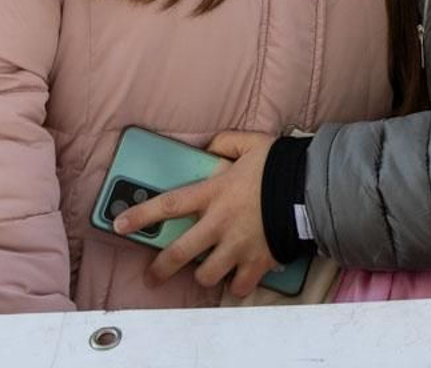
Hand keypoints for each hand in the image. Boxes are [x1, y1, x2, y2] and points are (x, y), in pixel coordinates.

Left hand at [112, 131, 278, 295]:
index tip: (120, 225)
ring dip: (203, 275)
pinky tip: (237, 278)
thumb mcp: (251, 144)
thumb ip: (225, 143)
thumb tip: (210, 147)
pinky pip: (239, 287)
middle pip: (178, 254)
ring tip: (206, 271)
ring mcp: (237, 247)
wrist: (311, 190)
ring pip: (206, 275)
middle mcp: (220, 224)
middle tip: (152, 277)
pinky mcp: (257, 263)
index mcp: (214, 193)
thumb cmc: (280, 166)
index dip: (141, 216)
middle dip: (159, 269)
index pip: (168, 205)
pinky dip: (237, 286)